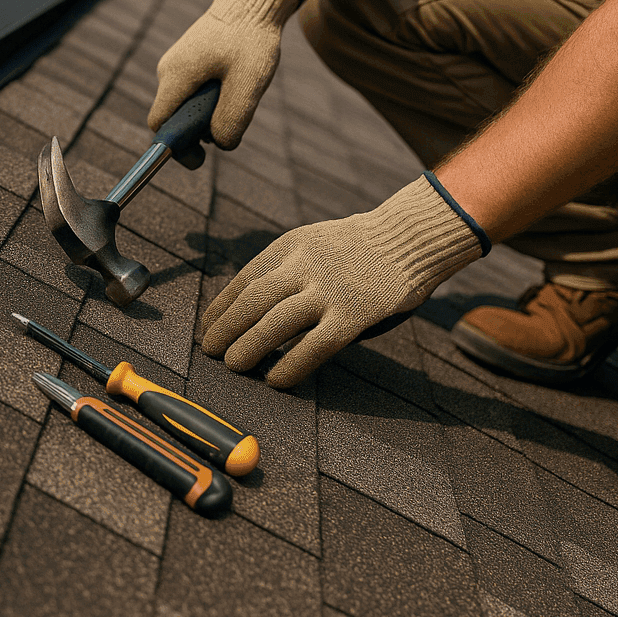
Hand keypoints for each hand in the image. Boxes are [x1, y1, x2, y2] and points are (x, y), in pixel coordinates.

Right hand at [148, 0, 301, 149]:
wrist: (254, 1)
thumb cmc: (251, 40)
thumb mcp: (248, 85)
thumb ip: (231, 120)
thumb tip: (218, 144)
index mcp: (175, 76)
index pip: (159, 124)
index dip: (176, 145)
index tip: (200, 157)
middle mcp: (168, 71)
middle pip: (174, 117)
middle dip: (200, 128)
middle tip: (232, 116)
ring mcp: (176, 64)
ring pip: (186, 105)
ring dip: (209, 110)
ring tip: (237, 90)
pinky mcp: (187, 61)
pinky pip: (193, 91)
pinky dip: (212, 96)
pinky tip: (233, 81)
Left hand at [198, 176, 486, 387]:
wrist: (410, 236)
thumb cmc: (360, 249)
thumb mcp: (315, 245)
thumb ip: (289, 273)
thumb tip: (256, 315)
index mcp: (290, 246)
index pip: (244, 279)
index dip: (221, 306)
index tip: (207, 326)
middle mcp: (304, 265)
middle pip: (253, 300)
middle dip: (226, 327)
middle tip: (210, 350)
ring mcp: (329, 290)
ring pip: (276, 322)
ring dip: (249, 346)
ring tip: (233, 366)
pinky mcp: (354, 314)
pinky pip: (314, 345)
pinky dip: (290, 364)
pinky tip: (275, 380)